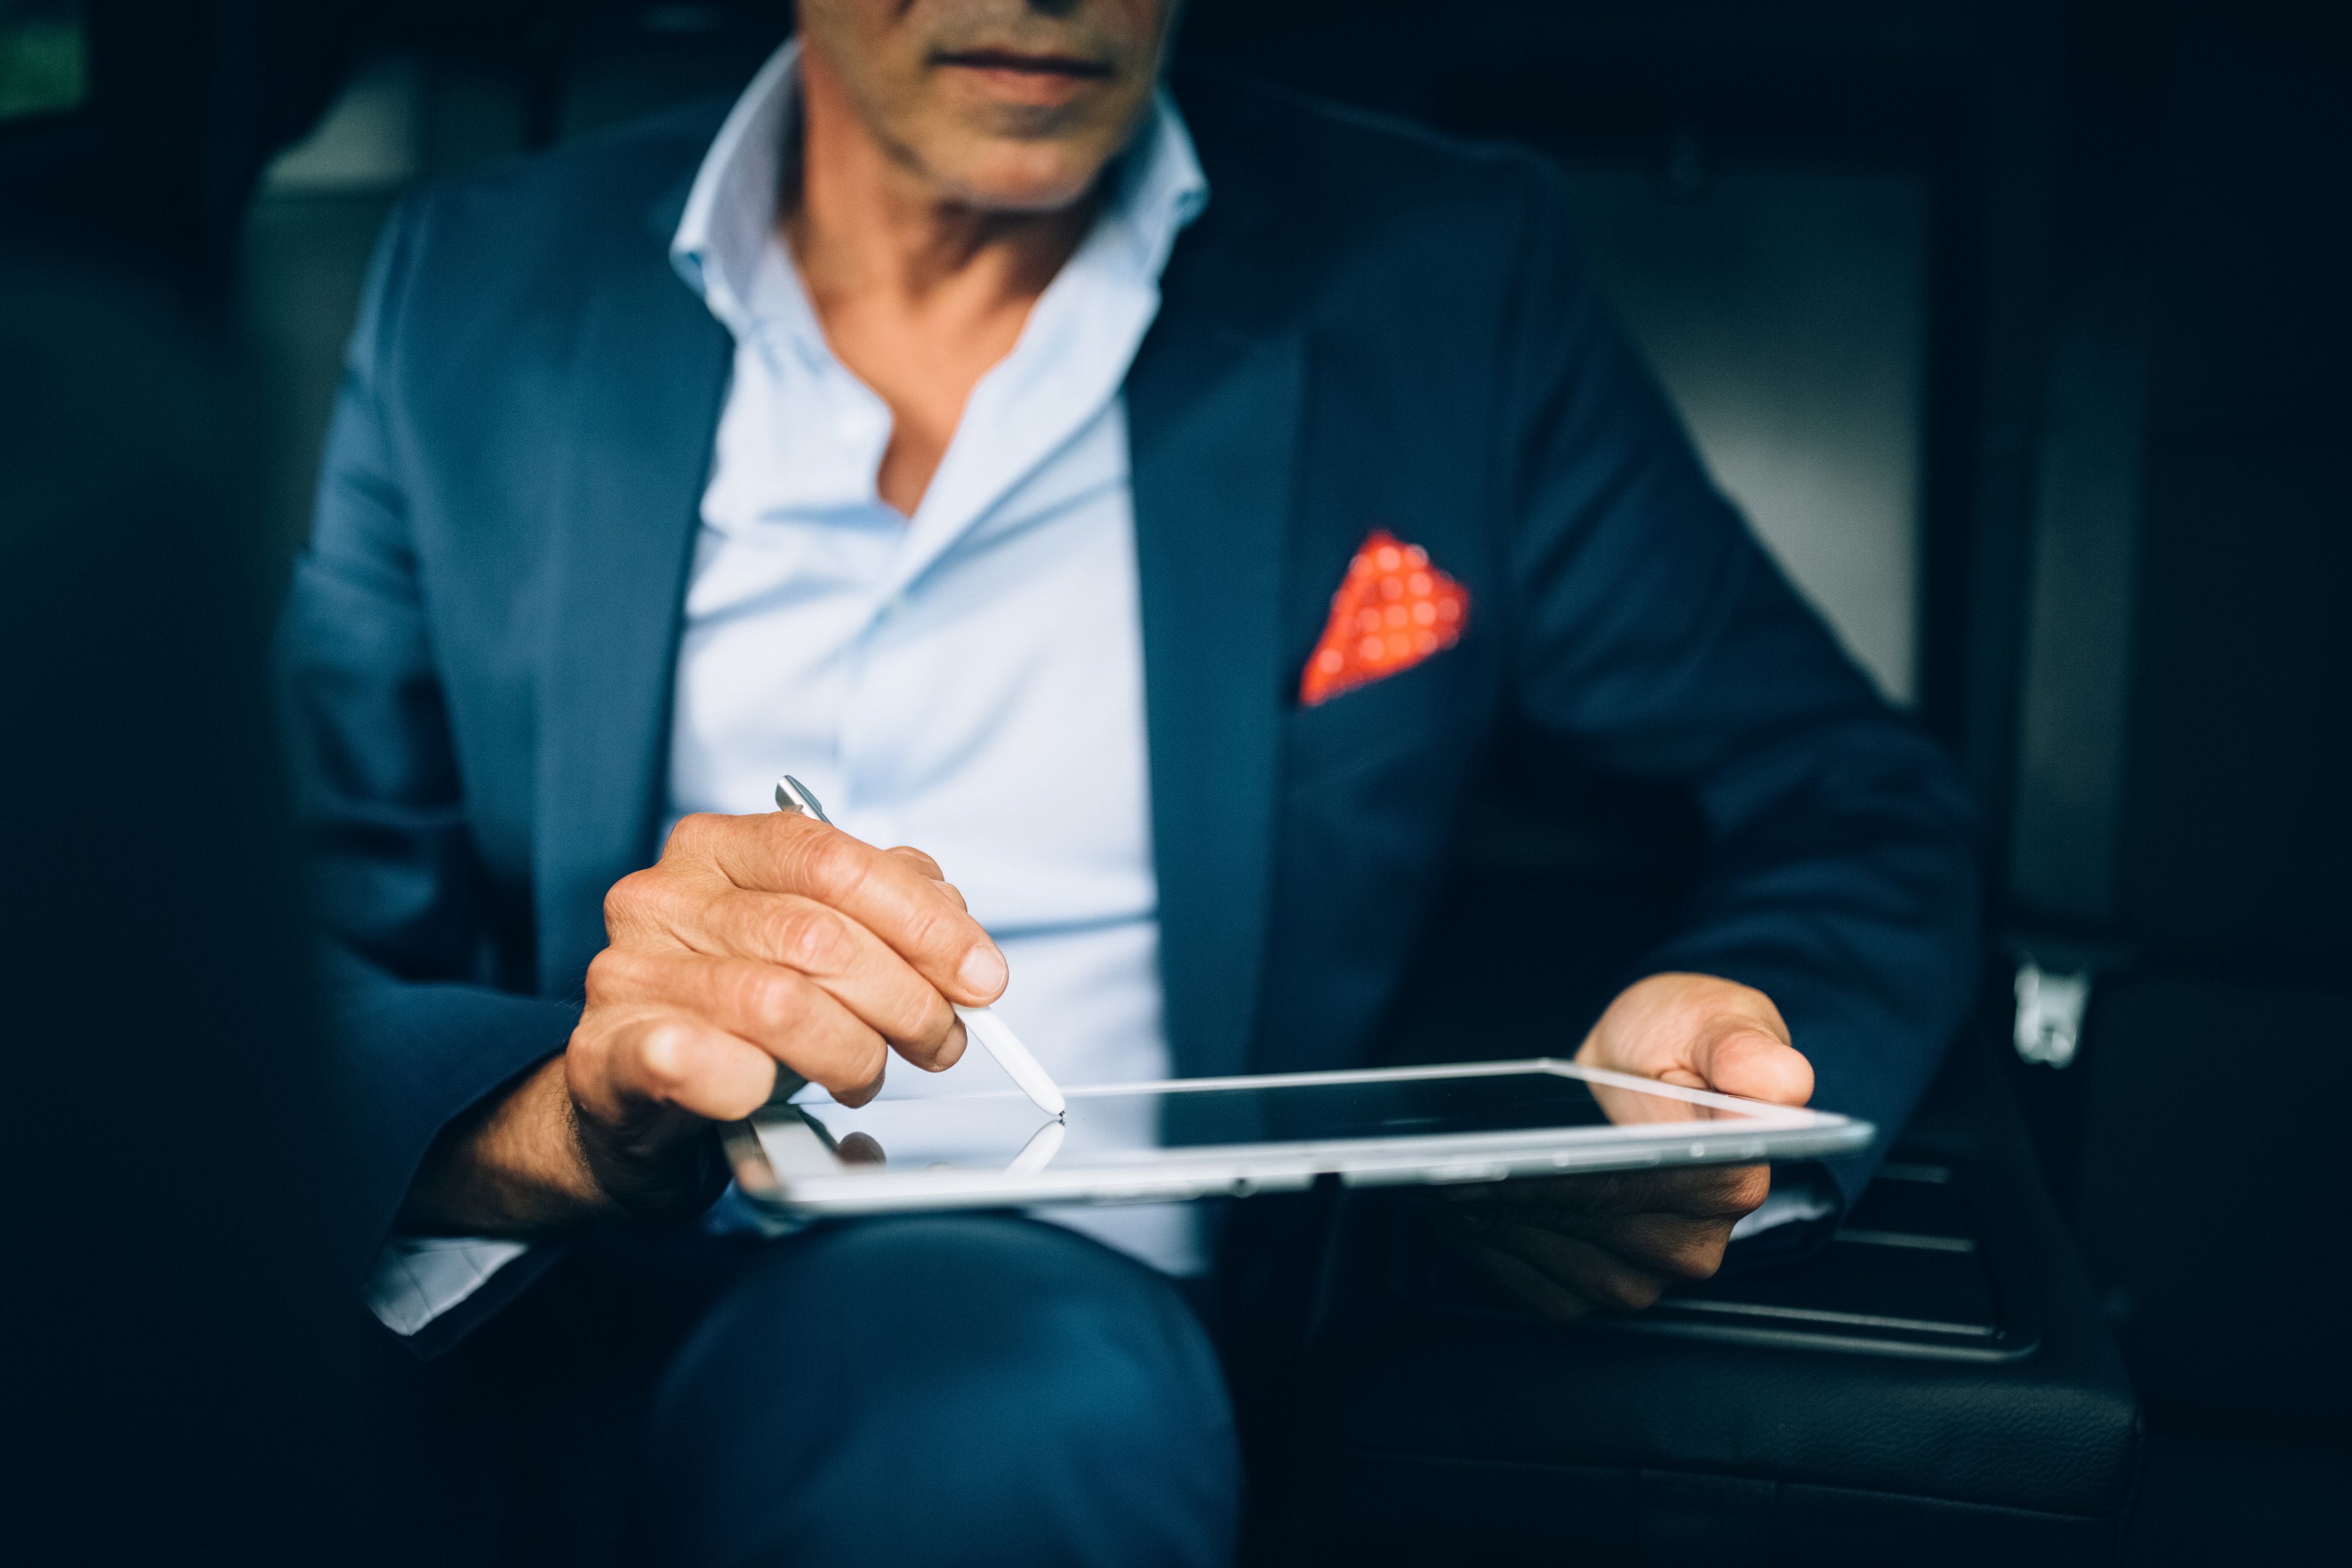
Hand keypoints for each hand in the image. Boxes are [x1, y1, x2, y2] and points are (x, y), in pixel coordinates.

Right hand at [400, 811, 1004, 1233]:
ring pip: (779, 1004)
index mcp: (718, 848)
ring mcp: (627, 975)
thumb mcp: (815, 939)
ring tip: (866, 1074)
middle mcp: (663, 898)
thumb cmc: (736, 1012)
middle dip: (907, 999)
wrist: (636, 1099)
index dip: (924, 922)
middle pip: (819, 937)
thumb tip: (955, 925)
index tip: (981, 976)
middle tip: (937, 1040)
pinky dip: (749, 1081)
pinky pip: (690, 1058)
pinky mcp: (604, 1056)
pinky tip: (768, 1092)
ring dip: (852, 1054)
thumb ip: (883, 910)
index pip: (835, 860)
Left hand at [1421, 972, 1811, 1321]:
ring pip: (1566, 1267)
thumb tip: (1785, 1081)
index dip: (1578, 1176)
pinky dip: (1498, 1254)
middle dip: (1526, 1200)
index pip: (1646, 1189)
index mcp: (1734, 1177)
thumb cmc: (1685, 1038)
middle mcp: (1699, 1241)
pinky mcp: (1603, 1286)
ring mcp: (1651, 1273)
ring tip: (1451, 1182)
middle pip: (1597, 1230)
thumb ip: (1743, 1047)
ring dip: (1504, 1230)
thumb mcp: (1715, 1016)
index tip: (1518, 1161)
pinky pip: (1542, 1288)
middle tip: (1455, 1167)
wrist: (1652, 1065)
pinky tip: (1465, 1212)